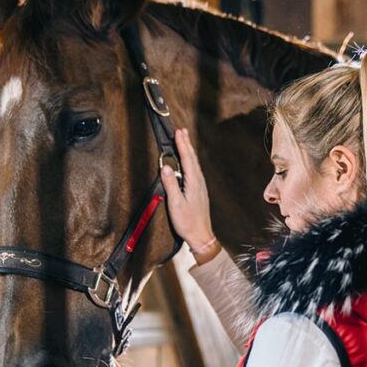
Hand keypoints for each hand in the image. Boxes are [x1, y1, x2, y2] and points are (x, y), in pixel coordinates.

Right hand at [162, 129, 215, 251]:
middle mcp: (199, 182)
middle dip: (186, 144)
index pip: (187, 159)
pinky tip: (188, 162)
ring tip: (184, 141)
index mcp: (193, 183)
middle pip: (192, 159)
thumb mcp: (176, 204)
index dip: (182, 144)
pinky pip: (194, 171)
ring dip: (189, 151)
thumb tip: (165, 167)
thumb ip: (170, 184)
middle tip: (182, 130)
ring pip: (194, 164)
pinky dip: (190, 161)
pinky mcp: (199, 192)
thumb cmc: (188, 222)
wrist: (201, 236)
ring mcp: (200, 187)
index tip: (178, 132)